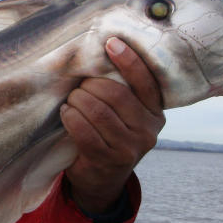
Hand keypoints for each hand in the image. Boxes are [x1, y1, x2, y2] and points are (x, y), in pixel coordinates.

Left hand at [60, 37, 164, 213]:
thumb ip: (124, 93)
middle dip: (91, 85)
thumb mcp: (126, 116)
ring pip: (98, 111)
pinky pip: (84, 131)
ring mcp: (129, 148)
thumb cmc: (110, 136)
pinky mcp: (108, 160)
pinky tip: (66, 114)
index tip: (111, 43)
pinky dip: (71, 118)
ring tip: (71, 100)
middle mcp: (148, 131)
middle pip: (116, 95)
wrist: (102, 179)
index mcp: (156, 114)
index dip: (129, 61)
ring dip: (78, 101)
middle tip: (79, 86)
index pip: (146, 83)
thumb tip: (103, 53)